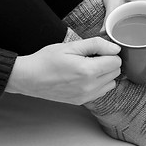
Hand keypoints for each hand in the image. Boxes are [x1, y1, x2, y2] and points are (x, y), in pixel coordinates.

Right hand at [5, 37, 120, 104]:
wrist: (29, 78)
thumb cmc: (46, 60)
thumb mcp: (71, 46)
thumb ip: (96, 44)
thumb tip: (115, 48)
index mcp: (88, 70)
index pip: (116, 61)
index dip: (109, 52)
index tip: (97, 50)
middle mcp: (90, 86)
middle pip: (115, 72)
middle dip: (108, 62)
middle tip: (91, 57)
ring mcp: (86, 96)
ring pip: (111, 83)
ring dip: (105, 74)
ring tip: (88, 67)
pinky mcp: (81, 101)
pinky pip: (101, 92)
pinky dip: (98, 83)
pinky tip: (85, 77)